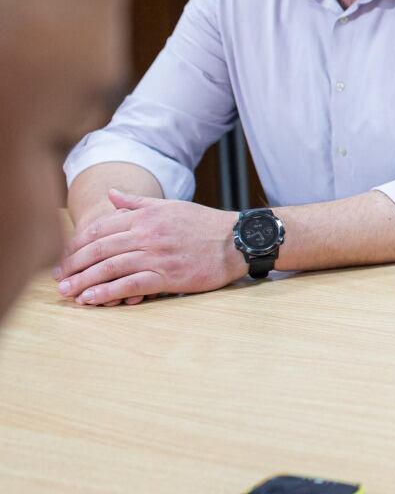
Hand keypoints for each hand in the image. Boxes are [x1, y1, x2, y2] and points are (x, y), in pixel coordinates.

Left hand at [55, 189, 244, 305]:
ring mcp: (157, 255)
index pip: (100, 229)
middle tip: (58, 279)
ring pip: (110, 267)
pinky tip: (92, 299)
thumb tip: (111, 194)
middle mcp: (147, 233)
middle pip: (99, 249)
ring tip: (68, 292)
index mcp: (146, 216)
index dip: (76, 245)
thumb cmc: (205, 224)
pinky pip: (130, 284)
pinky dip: (108, 292)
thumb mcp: (171, 206)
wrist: (238, 240)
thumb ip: (138, 203)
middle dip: (74, 265)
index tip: (64, 258)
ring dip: (84, 281)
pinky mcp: (168, 275)